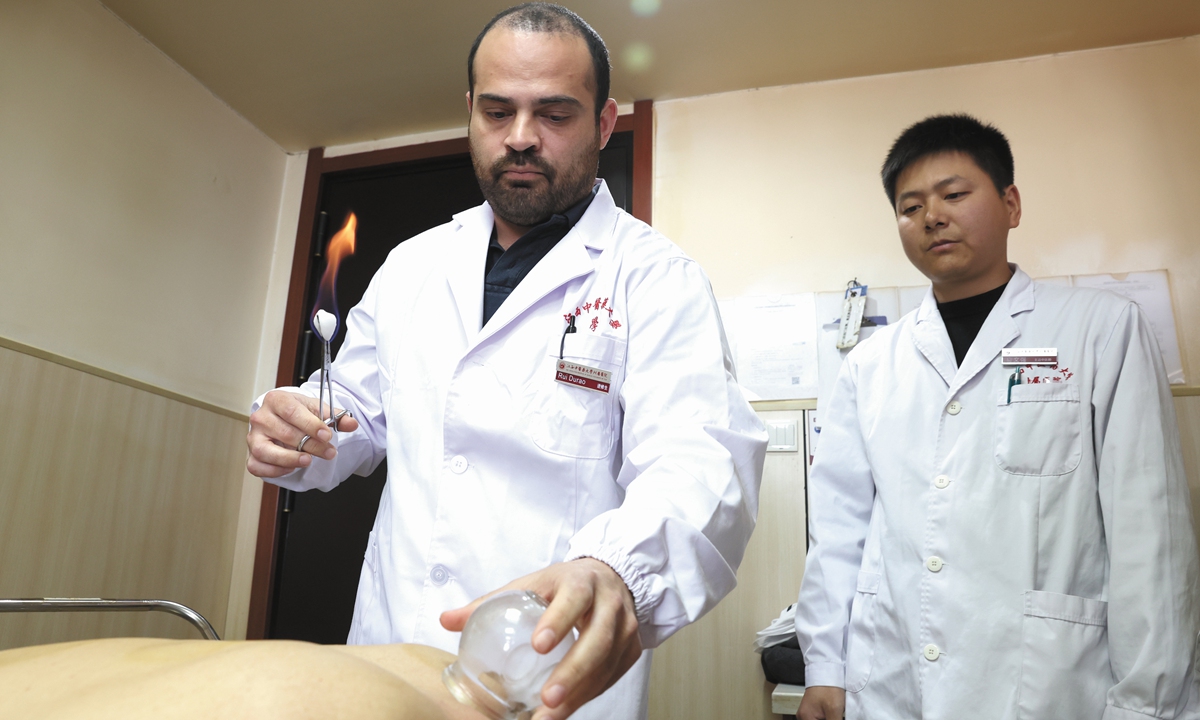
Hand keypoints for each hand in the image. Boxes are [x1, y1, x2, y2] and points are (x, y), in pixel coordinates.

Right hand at [246, 390, 358, 477]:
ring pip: (267, 451)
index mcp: (276, 400)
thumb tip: (351, 423)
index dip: (311, 425)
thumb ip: (335, 416)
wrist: (281, 415)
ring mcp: (254, 437)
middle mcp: (261, 417)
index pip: (292, 412)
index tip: (327, 435)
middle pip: (285, 433)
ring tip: (308, 460)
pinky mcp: (251, 454)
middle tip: (328, 452)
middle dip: (310, 445)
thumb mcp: (316, 408)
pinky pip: (258, 466)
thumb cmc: (296, 411)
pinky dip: (275, 470)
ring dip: (290, 459)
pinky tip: (291, 468)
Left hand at [439, 558, 641, 719]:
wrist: (612, 577)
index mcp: (581, 581)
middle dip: (572, 672)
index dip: (558, 621)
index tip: (538, 645)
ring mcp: (625, 626)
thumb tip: (446, 620)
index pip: (573, 599)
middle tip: (547, 698)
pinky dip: (589, 695)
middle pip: (597, 640)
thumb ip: (489, 603)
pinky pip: (612, 676)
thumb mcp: (530, 583)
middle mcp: (609, 602)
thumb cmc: (565, 584)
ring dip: (580, 692)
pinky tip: (566, 709)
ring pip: (607, 663)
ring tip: (551, 714)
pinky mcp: (633, 648)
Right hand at [798, 685, 844, 719]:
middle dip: (830, 719)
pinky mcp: (814, 708)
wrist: (828, 670)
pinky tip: (834, 713)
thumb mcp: (834, 710)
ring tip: (836, 713)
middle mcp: (804, 716)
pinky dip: (829, 717)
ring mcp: (808, 712)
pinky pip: (820, 718)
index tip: (834, 718)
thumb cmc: (828, 686)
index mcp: (805, 718)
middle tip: (836, 715)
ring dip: (830, 718)